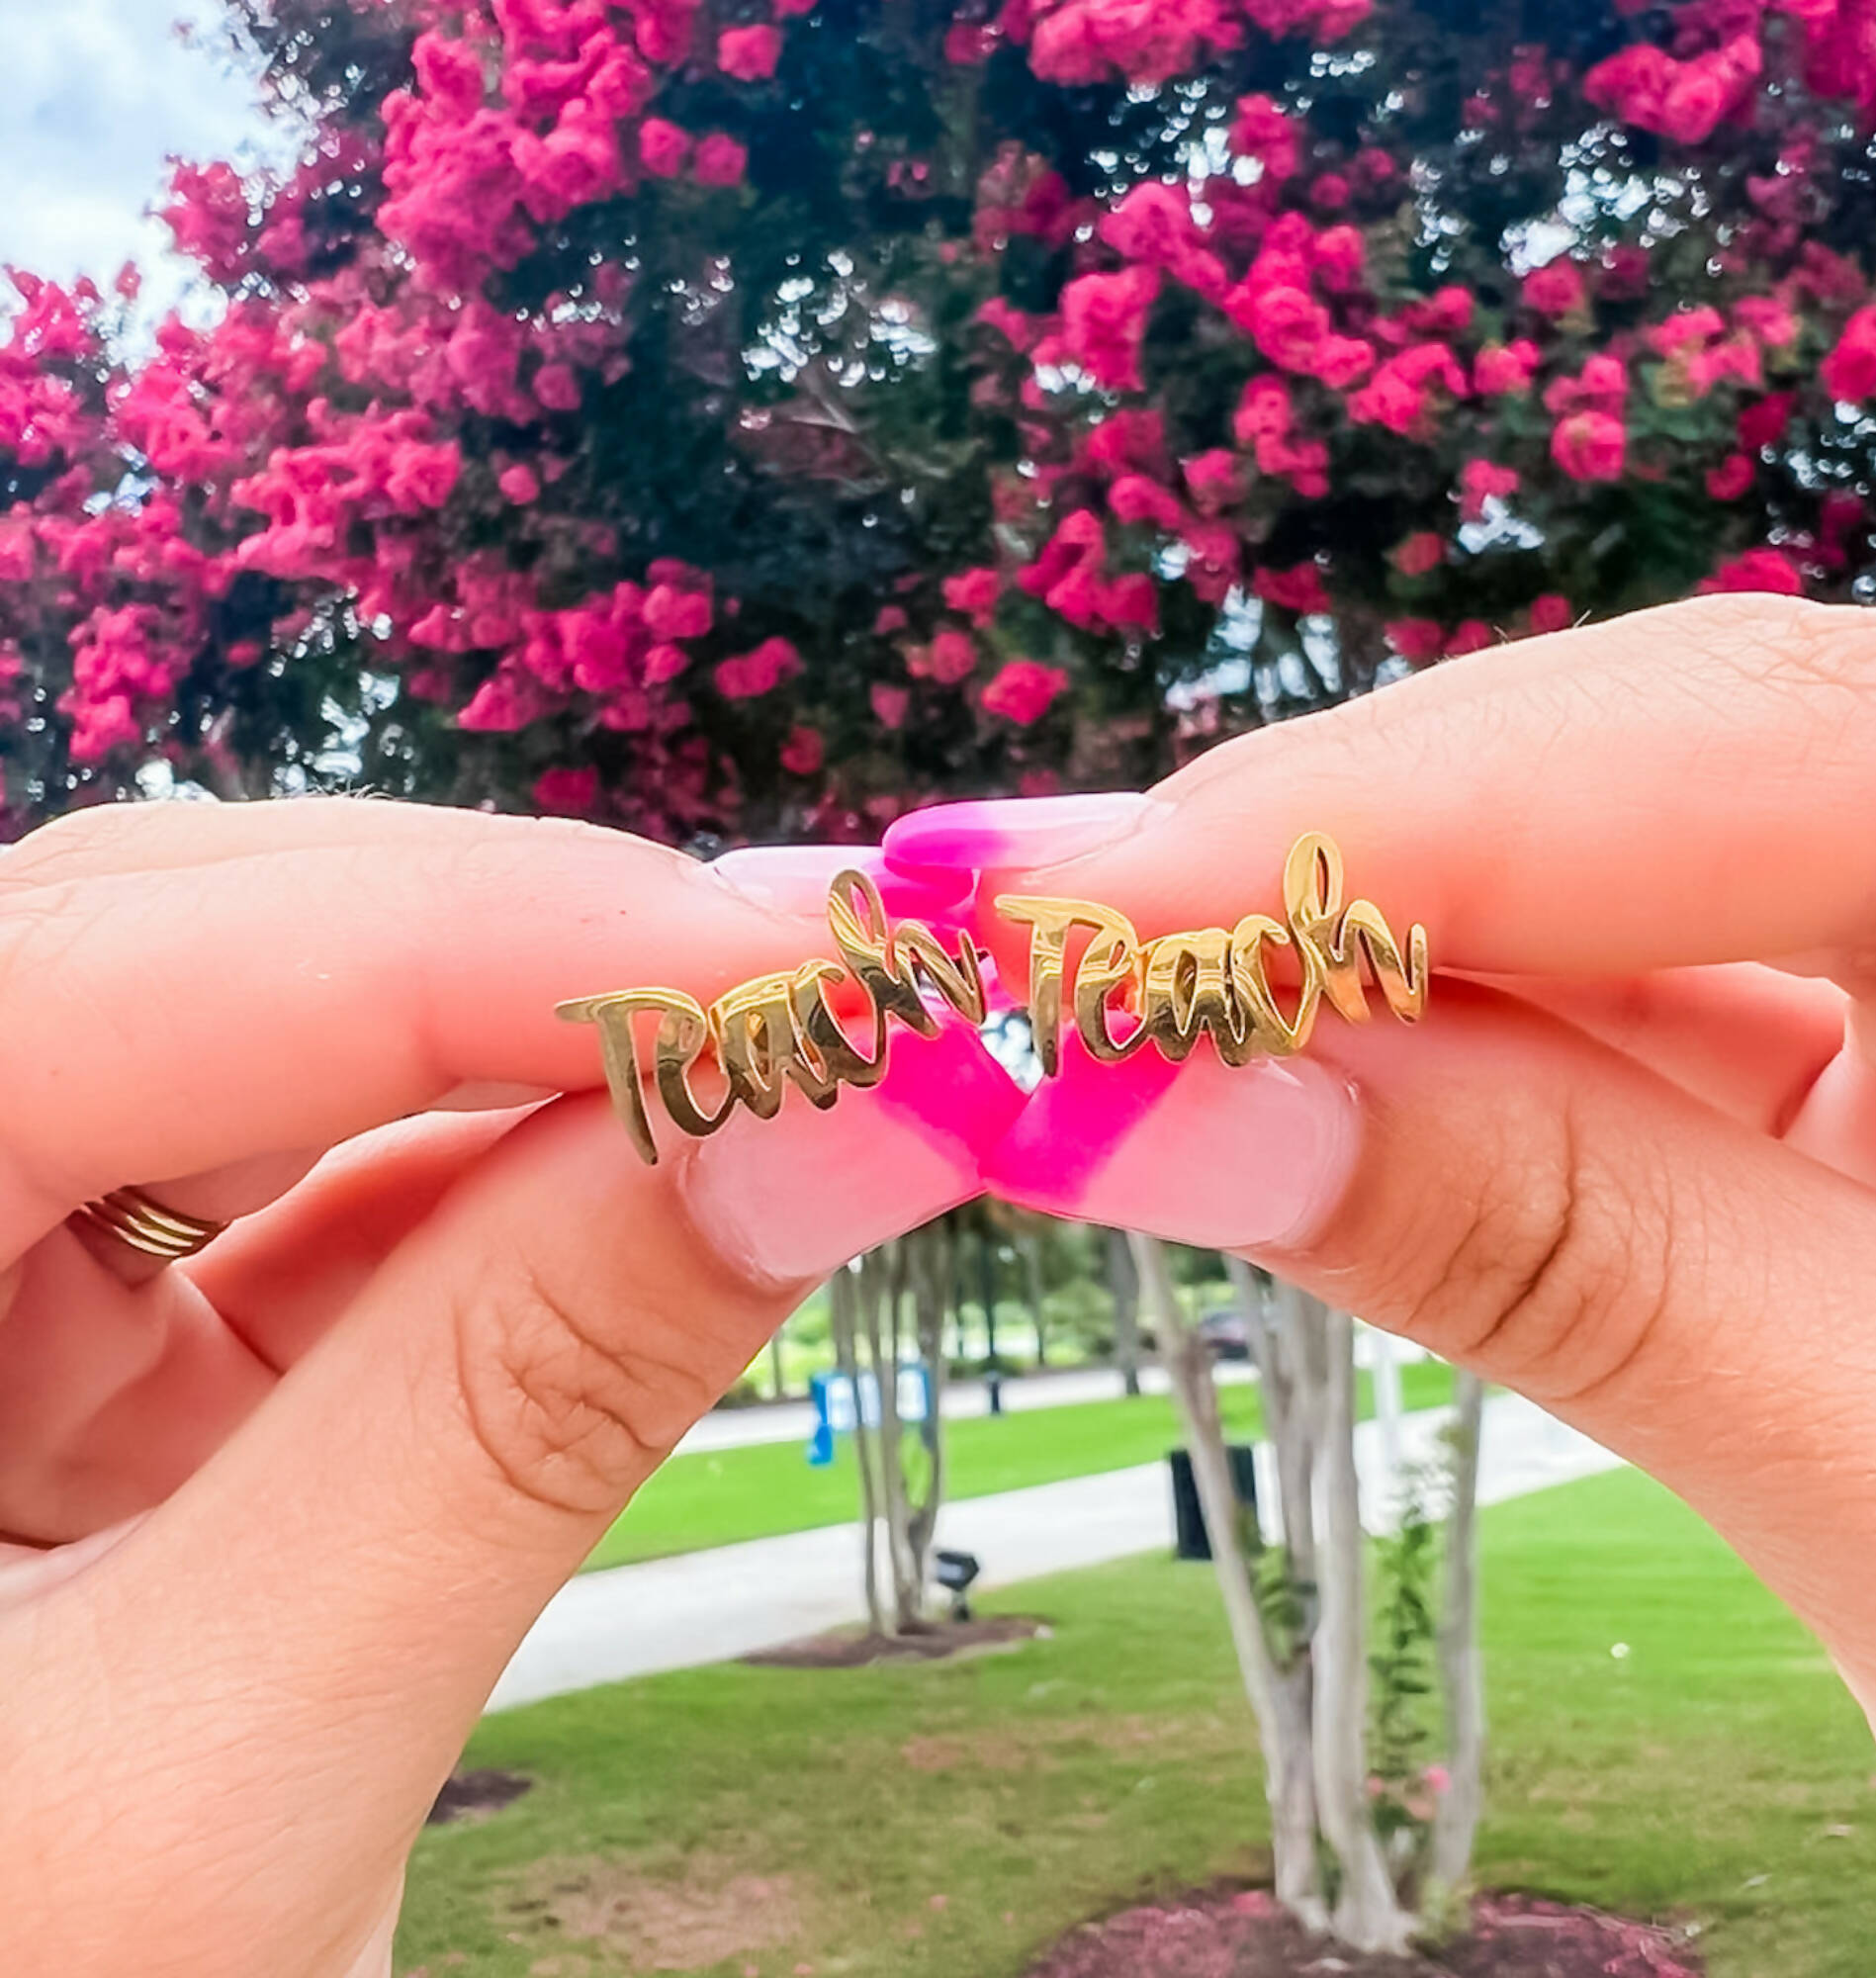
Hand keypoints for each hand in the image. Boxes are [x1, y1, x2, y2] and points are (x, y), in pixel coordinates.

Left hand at [0, 803, 1016, 1976]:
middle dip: (532, 954)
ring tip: (771, 1064)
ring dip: (540, 1048)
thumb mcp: (216, 1795)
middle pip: (185, 947)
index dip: (490, 943)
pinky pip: (298, 1195)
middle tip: (827, 993)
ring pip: (259, 1041)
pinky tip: (651, 1178)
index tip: (811, 980)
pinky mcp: (78, 1360)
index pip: (103, 982)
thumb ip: (514, 1419)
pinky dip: (501, 1180)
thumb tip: (832, 1129)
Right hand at [887, 594, 1875, 1907]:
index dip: (1401, 812)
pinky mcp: (1870, 1101)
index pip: (1795, 740)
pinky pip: (1615, 1028)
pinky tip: (1260, 1071)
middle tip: (1025, 937)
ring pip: (1611, 891)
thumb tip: (1169, 1092)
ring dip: (1342, 959)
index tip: (1081, 908)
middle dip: (1336, 859)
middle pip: (1670, 772)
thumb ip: (1582, 1264)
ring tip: (1094, 1000)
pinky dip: (1425, 1063)